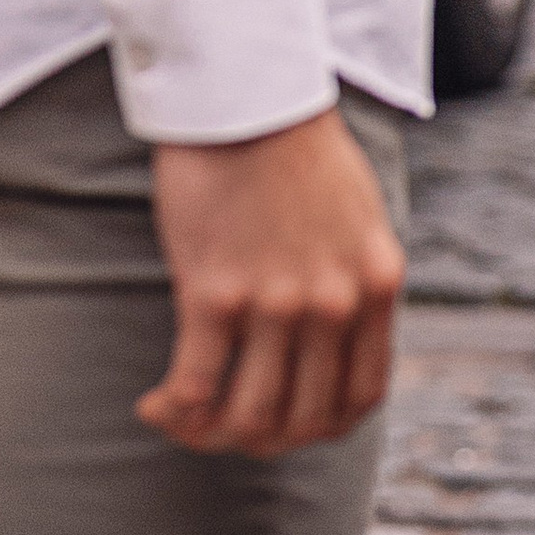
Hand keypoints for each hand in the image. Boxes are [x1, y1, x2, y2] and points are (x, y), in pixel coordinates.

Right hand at [141, 107, 405, 458]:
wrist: (247, 94)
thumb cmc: (297, 151)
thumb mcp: (360, 219)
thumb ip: (355, 283)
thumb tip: (335, 348)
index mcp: (377, 284)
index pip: (360, 399)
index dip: (317, 430)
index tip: (282, 425)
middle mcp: (335, 302)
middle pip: (301, 421)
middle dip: (258, 441)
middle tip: (221, 425)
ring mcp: (276, 301)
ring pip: (247, 419)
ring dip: (209, 435)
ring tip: (183, 417)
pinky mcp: (215, 292)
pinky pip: (195, 389)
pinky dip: (174, 412)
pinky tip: (156, 403)